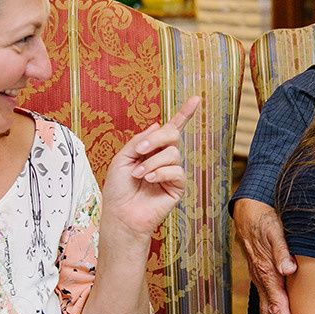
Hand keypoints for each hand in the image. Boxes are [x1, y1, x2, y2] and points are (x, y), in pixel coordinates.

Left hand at [103, 96, 199, 235]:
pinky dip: (161, 173)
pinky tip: (150, 180)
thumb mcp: (123, 158)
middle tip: (140, 150)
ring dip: (153, 162)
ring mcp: (171, 172)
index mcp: (151, 149)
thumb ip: (140, 141)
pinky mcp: (177, 187)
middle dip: (157, 139)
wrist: (121, 214)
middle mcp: (163, 158)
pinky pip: (176, 171)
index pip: (170, 128)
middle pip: (172, 135)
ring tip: (139, 174)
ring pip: (173, 153)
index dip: (184, 113)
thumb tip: (157, 126)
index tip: (196, 99)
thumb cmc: (118, 189)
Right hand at [232, 197, 295, 313]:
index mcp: (267, 273)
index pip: (278, 304)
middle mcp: (261, 281)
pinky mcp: (261, 279)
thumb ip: (281, 249)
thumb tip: (289, 268)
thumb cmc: (264, 219)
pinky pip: (266, 306)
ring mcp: (259, 282)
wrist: (247, 211)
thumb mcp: (274, 230)